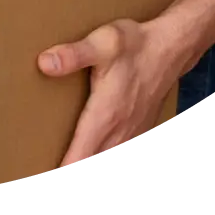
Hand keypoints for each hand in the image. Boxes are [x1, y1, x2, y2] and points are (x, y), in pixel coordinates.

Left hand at [38, 17, 180, 166]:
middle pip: (91, 163)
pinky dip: (104, 154)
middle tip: (48, 167)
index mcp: (104, 116)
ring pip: (106, 159)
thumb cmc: (136, 46)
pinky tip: (98, 149)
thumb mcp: (103, 42)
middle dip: (72, 165)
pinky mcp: (139, 130)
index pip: (78, 159)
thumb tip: (44, 63)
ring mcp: (131, 133)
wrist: (171, 48)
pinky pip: (120, 151)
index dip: (62, 169)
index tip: (43, 172)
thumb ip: (73, 54)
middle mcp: (118, 131)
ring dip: (88, 159)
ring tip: (70, 158)